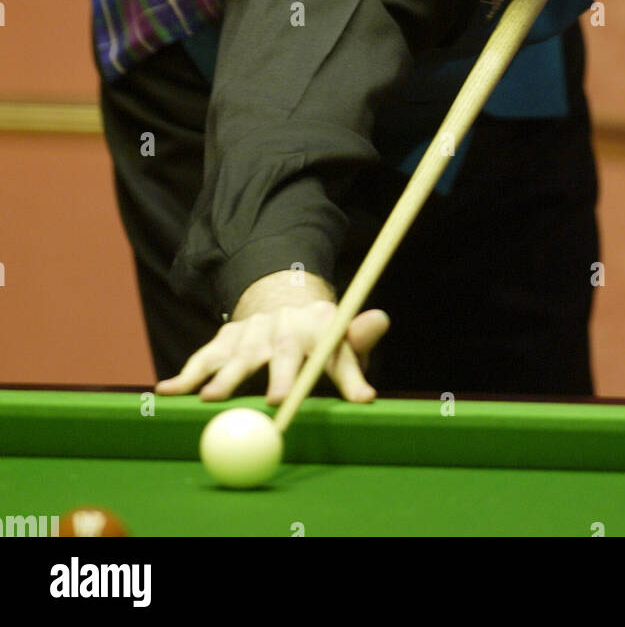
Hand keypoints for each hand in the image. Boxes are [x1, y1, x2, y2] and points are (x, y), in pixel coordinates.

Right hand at [155, 271, 390, 404]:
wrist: (284, 302)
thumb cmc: (319, 340)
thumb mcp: (343, 344)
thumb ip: (358, 349)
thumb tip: (376, 352)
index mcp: (320, 325)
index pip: (331, 348)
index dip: (334, 374)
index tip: (323, 397)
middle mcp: (284, 323)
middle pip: (281, 350)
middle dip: (277, 375)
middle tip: (274, 401)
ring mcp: (252, 329)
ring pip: (237, 353)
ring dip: (223, 377)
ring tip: (209, 399)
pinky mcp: (226, 337)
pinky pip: (204, 357)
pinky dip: (186, 374)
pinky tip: (169, 391)